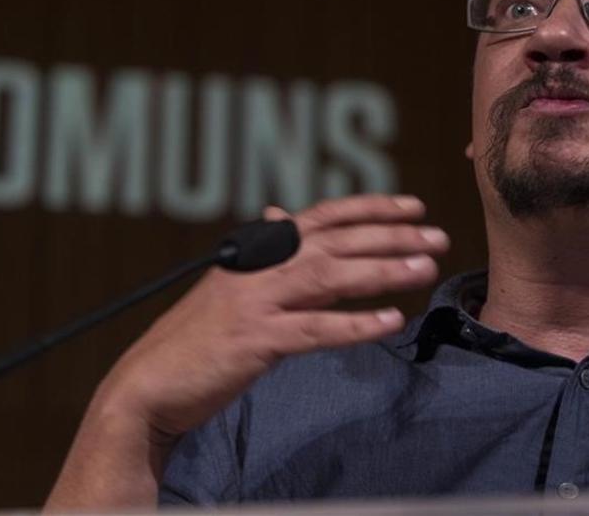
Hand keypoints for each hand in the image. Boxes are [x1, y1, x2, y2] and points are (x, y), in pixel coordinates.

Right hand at [48, 194, 448, 508]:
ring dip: (383, 271)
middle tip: (438, 236)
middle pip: (336, 242)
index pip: (322, 216)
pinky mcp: (254, 341)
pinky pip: (314, 330)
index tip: (414, 205)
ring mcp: (255, 303)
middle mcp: (259, 267)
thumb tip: (282, 214)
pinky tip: (390, 321)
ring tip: (427, 269)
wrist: (149, 383)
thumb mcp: (231, 285)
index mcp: (257, 252)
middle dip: (392, 236)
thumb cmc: (196, 338)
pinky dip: (355, 325)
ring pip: (330, 277)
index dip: (371, 207)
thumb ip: (266, 254)